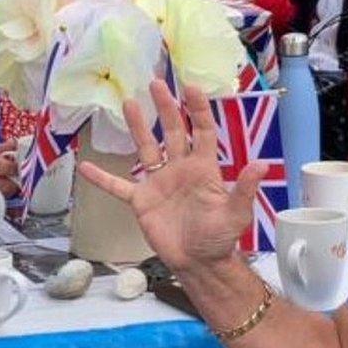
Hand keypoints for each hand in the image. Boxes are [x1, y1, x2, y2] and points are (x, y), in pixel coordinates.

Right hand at [75, 81, 263, 270]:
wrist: (198, 263)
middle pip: (172, 131)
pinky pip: (119, 186)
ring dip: (137, 127)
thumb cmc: (219, 239)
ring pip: (146, 148)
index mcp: (203, 169)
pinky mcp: (142, 201)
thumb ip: (245, 189)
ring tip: (129, 104)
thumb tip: (261, 165)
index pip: (201, 131)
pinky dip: (103, 178)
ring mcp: (159, 183)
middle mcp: (180, 169)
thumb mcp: (236, 214)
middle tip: (156, 84)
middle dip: (165, 107)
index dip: (197, 110)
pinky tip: (86, 167)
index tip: (190, 87)